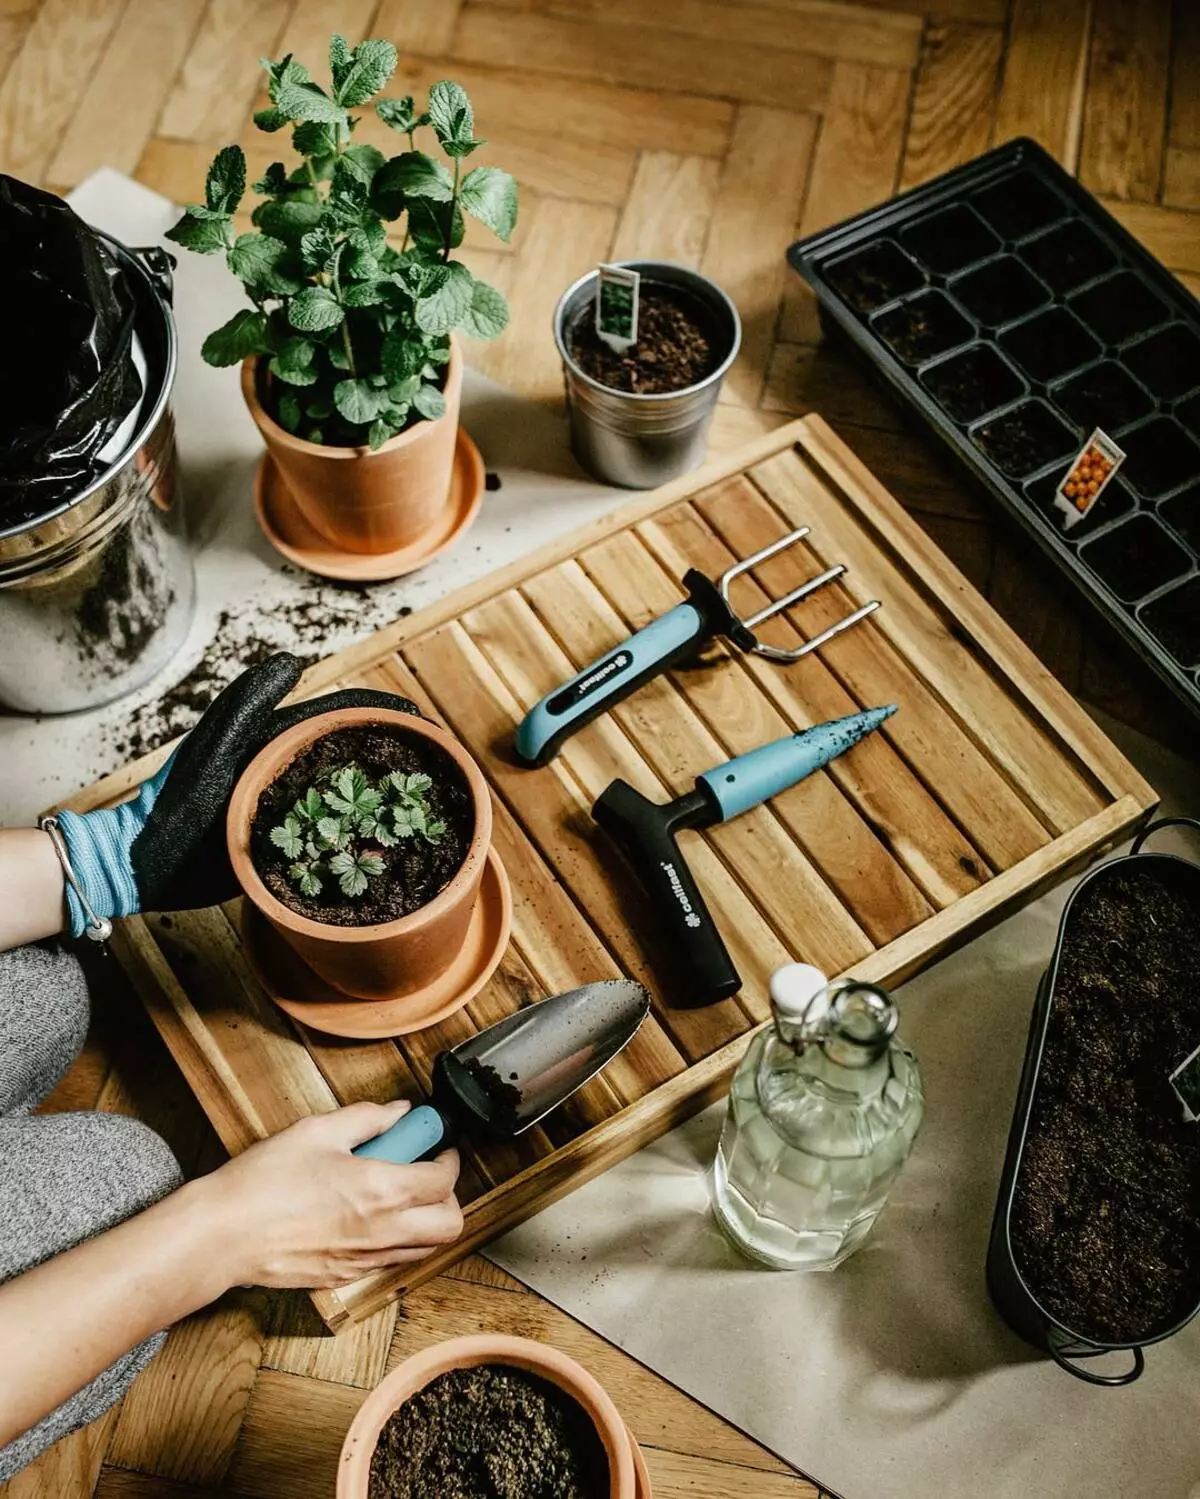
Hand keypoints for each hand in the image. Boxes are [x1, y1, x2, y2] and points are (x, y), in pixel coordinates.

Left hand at [54, 652, 419, 935]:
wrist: (144, 865)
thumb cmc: (176, 802)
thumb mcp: (215, 746)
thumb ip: (249, 702)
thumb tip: (298, 661)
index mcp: (276, 736)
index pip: (342, 714)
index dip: (384, 712)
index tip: (424, 723)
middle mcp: (289, 766)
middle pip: (355, 749)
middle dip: (398, 750)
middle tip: (440, 764)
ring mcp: (291, 806)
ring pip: (351, 794)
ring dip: (389, 794)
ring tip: (428, 802)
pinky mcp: (289, 845)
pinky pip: (336, 835)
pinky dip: (365, 835)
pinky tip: (392, 844)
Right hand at [196, 1102, 462, 1289]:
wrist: (223, 1235)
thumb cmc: (264, 1181)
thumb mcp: (317, 1131)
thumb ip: (367, 1118)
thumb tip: (400, 1112)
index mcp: (380, 1191)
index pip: (443, 1181)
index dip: (450, 1159)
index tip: (439, 1145)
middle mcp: (381, 1232)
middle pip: (449, 1225)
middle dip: (448, 1196)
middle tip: (424, 1173)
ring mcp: (364, 1260)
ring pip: (424, 1248)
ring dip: (423, 1220)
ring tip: (394, 1192)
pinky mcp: (344, 1275)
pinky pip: (390, 1260)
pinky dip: (394, 1237)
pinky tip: (365, 1214)